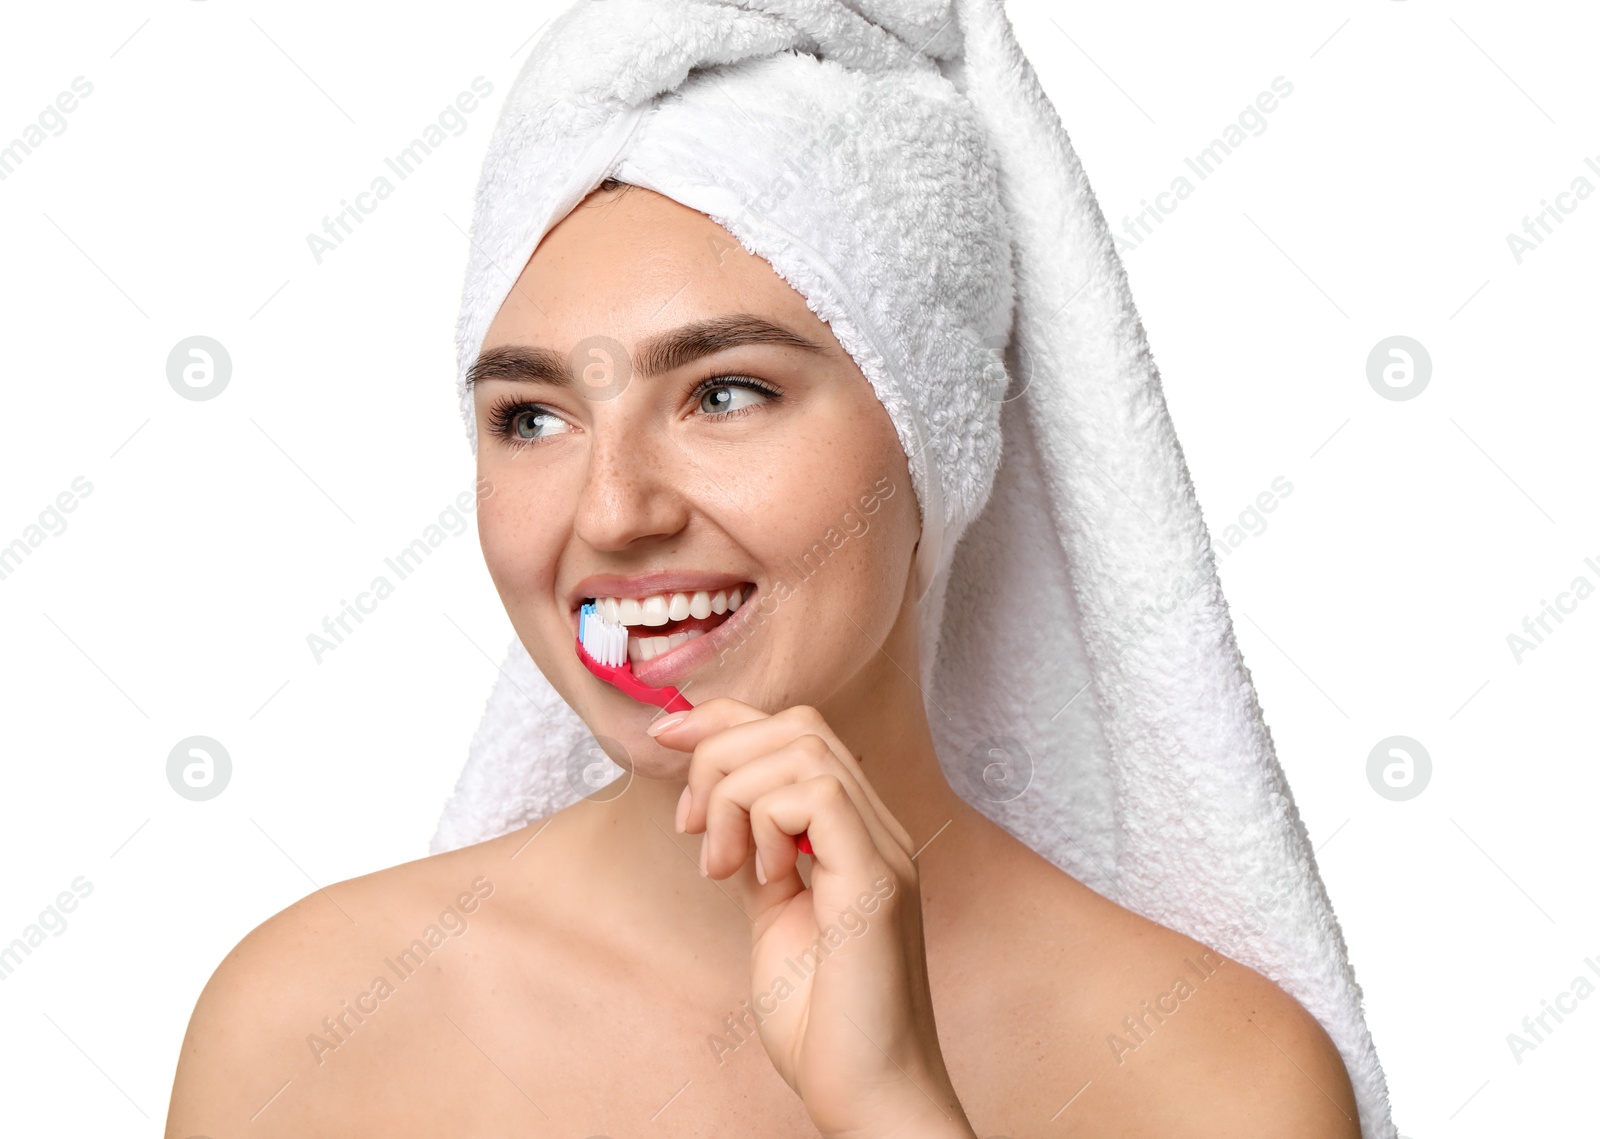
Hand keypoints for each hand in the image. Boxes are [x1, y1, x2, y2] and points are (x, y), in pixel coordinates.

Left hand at [651, 698, 976, 1138]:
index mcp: (855, 835)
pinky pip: (815, 795)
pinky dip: (764, 821)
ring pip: (801, 748)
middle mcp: (879, 830)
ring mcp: (884, 851)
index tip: (663, 739)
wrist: (868, 1096)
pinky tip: (758, 877)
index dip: (725, 720)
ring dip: (735, 794)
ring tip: (721, 867)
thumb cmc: (824, 1024)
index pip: (796, 731)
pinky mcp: (876, 880)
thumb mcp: (771, 917)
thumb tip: (716, 808)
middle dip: (719, 755)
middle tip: (691, 828)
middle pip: (797, 724)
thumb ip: (757, 857)